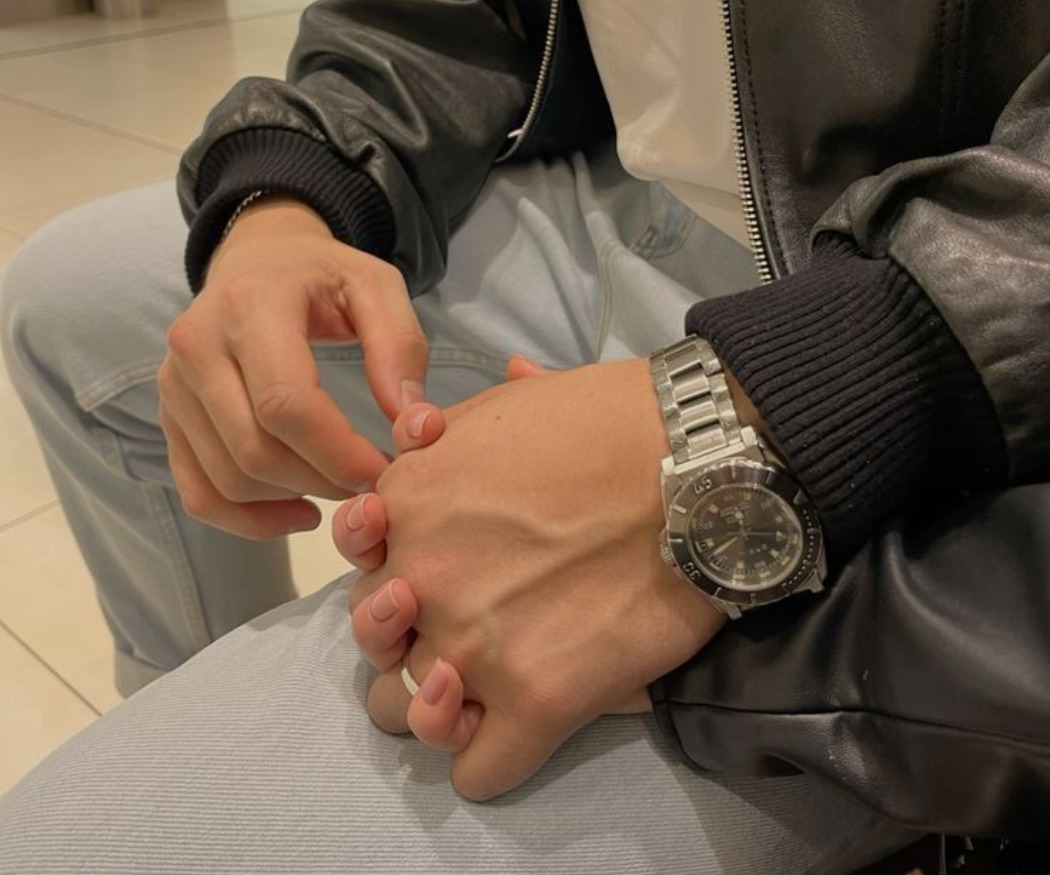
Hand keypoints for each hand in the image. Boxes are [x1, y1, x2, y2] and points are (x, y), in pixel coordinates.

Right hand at [158, 198, 427, 538]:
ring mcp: (174, 387)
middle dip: (323, 481)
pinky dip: (249, 521)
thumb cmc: (323, 276)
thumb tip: (413, 426)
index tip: (385, 471)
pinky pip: (200, 493)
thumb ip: (401, 348)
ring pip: (229, 479)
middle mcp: (196, 346)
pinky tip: (300, 511)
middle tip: (371, 483)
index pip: (285, 405)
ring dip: (294, 499)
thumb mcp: (377, 287)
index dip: (339, 454)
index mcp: (249, 307)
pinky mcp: (169, 418)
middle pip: (255, 450)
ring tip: (343, 487)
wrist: (256, 259)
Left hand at [346, 358, 725, 799]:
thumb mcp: (504, 404)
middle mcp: (421, 581)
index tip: (438, 577)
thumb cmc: (609, 420)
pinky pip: (477, 770)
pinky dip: (491, 756)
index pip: (360, 573)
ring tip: (486, 687)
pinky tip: (526, 723)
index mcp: (406, 508)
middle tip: (473, 627)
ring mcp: (473, 647)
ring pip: (405, 715)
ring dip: (436, 707)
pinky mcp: (540, 701)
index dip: (395, 578)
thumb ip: (444, 433)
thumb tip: (424, 428)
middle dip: (411, 641)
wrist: (698, 461)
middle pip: (375, 647)